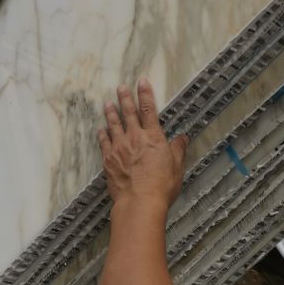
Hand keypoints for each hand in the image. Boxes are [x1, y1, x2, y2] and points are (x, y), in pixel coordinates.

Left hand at [97, 81, 187, 209]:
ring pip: (113, 124)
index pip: (149, 109)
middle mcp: (134, 138)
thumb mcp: (177, 167)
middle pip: (128, 113)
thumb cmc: (161, 187)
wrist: (139, 202)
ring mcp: (119, 147)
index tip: (142, 82)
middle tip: (120, 87)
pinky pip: (104, 142)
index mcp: (153, 137)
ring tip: (107, 103)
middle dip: (124, 98)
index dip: (145, 94)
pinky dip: (102, 134)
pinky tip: (101, 129)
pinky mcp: (109, 159)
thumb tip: (182, 137)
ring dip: (111, 112)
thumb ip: (178, 150)